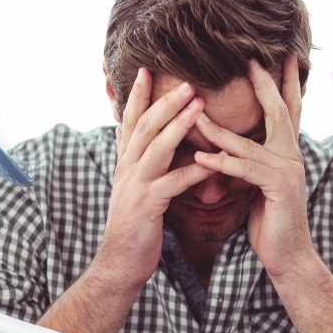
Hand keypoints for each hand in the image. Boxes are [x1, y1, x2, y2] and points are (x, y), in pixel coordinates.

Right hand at [97, 68, 213, 287]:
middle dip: (165, 101)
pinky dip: (193, 171)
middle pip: (145, 126)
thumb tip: (158, 147)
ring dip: (179, 124)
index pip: (130, 121)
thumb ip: (146, 167)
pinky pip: (173, 183)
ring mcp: (135, 186)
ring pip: (157, 147)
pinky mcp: (147, 205)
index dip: (138, 95)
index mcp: (125, 163)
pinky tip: (212, 162)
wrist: (119, 262)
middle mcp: (127, 169)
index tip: (147, 70)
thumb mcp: (137, 189)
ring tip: (200, 105)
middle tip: (187, 80)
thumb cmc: (135, 227)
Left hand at [193, 56, 314, 278]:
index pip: (286, 110)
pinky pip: (245, 169)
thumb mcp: (257, 185)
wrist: (287, 256)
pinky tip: (201, 157)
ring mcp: (288, 171)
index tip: (277, 56)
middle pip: (279, 111)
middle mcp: (292, 156)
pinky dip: (221, 163)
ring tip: (195, 114)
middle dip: (265, 84)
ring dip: (219, 129)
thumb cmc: (269, 221)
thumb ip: (248, 162)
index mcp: (287, 152)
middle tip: (250, 59)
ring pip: (250, 142)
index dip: (282, 82)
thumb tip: (228, 145)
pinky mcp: (278, 188)